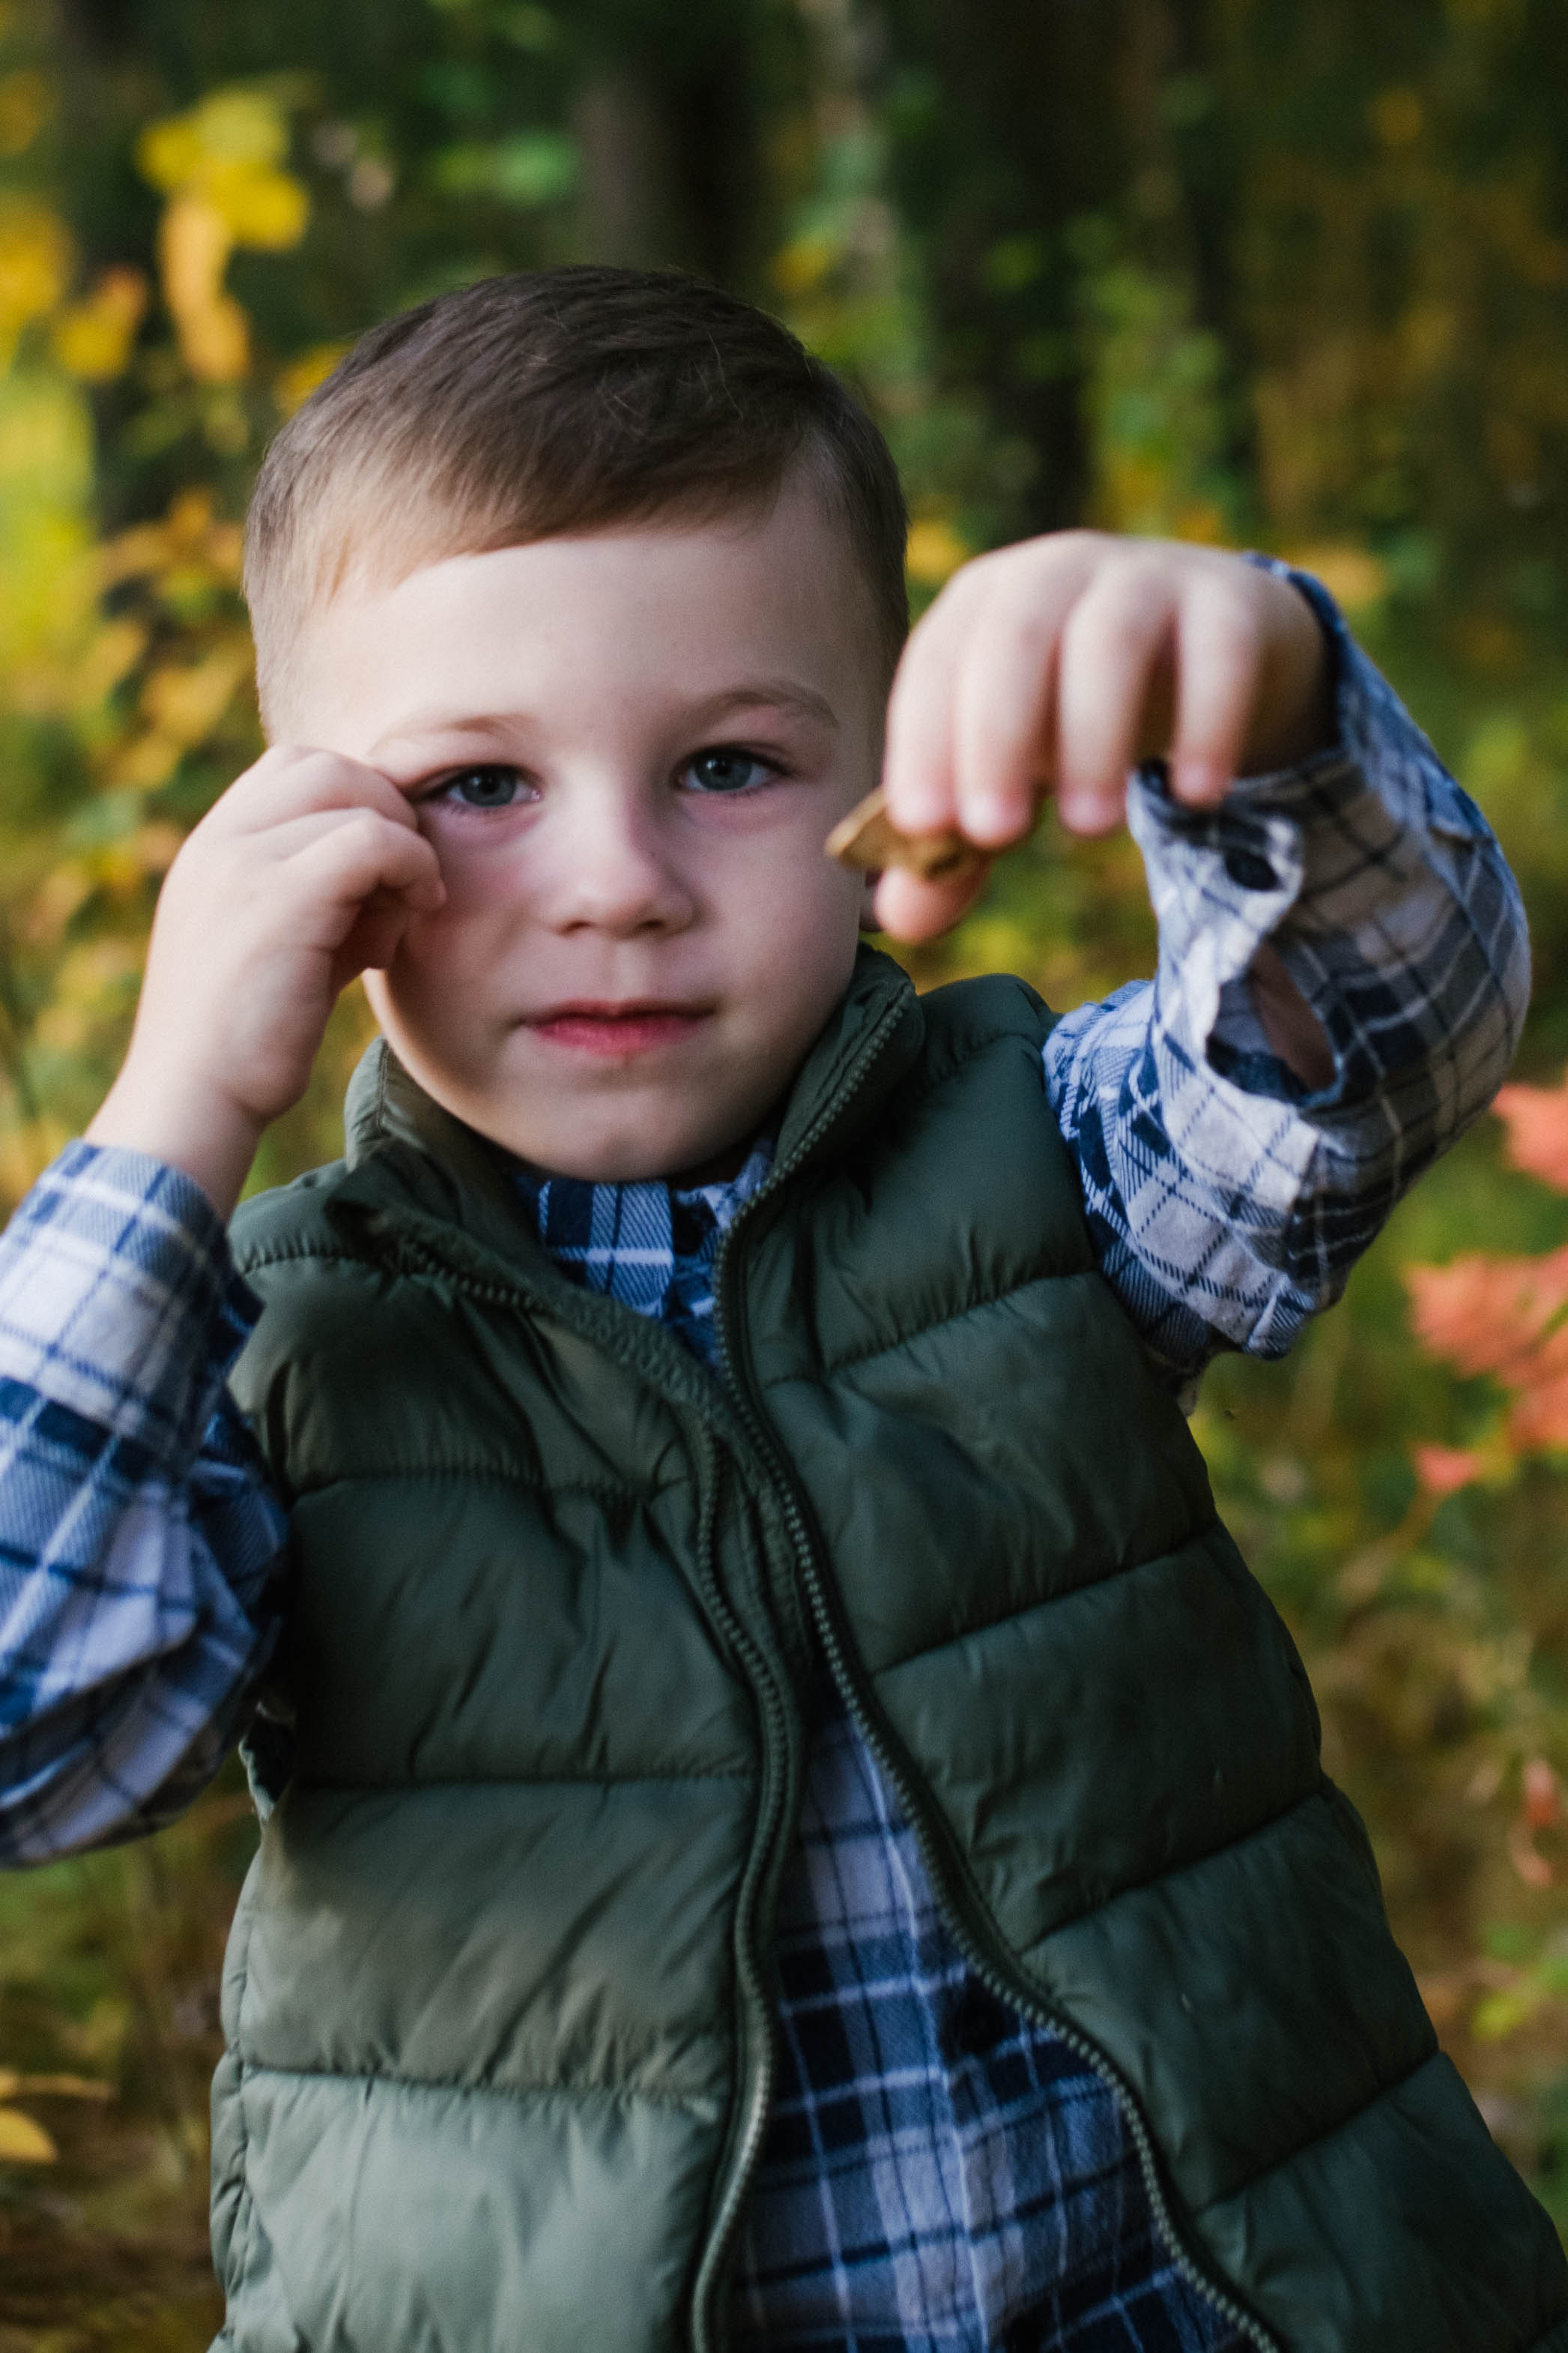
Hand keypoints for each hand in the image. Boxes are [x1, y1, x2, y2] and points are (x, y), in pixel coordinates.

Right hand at [87, 746, 443, 1216]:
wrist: (195, 1097)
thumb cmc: (245, 1040)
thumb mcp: (281, 947)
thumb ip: (321, 898)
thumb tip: (394, 872)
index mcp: (211, 846)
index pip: (295, 767)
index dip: (358, 801)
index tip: (384, 868)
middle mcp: (218, 840)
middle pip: (328, 765)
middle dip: (386, 810)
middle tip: (407, 880)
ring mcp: (242, 861)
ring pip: (354, 795)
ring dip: (402, 844)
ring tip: (406, 910)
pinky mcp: (278, 896)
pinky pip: (372, 840)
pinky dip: (412, 866)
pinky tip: (417, 912)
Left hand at [874, 532, 1333, 941]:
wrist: (1213, 643)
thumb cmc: (1078, 710)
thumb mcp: (1019, 772)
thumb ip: (963, 843)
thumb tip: (905, 919)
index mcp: (981, 606)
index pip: (936, 666)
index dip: (924, 741)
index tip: (925, 825)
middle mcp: (1054, 575)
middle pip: (1012, 639)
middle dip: (995, 738)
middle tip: (996, 835)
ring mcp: (1145, 579)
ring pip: (1110, 640)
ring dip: (1093, 734)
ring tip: (1090, 829)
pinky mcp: (1229, 602)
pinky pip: (1220, 653)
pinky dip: (1207, 722)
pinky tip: (1196, 795)